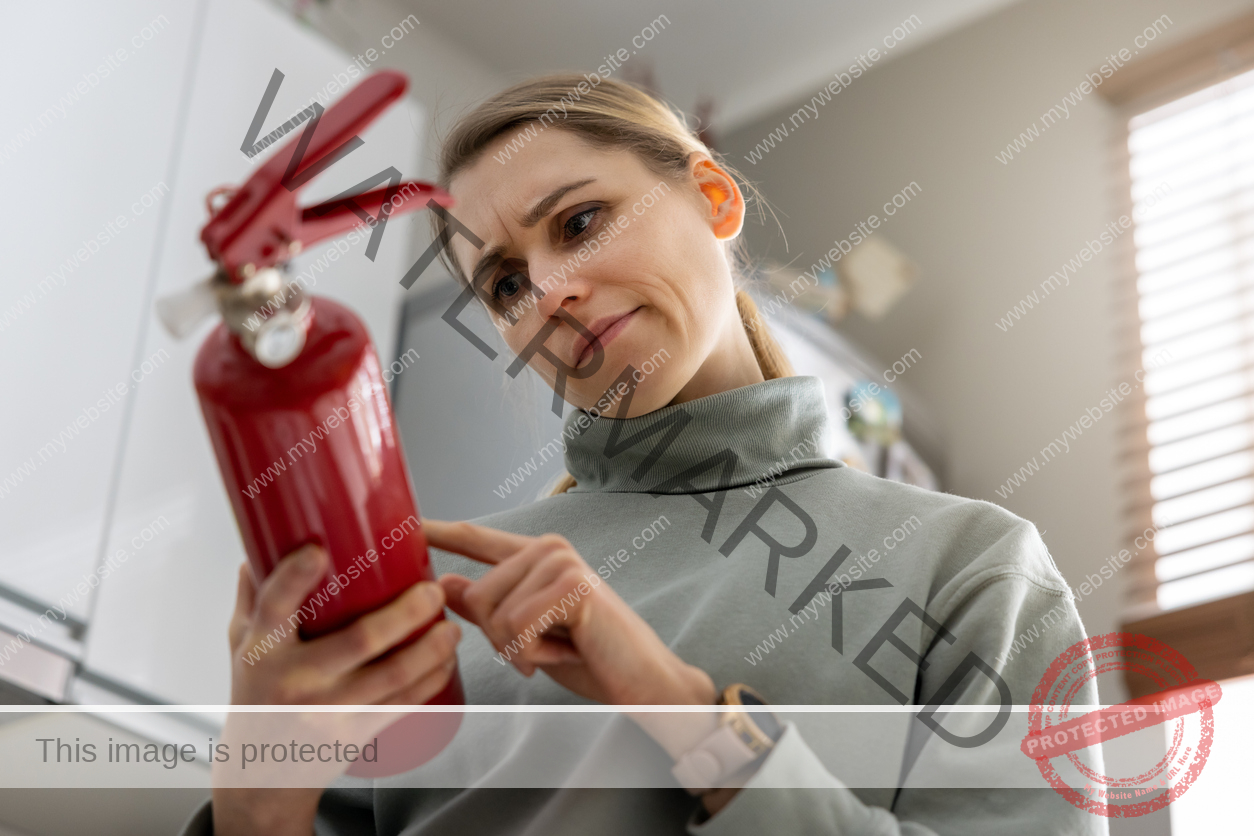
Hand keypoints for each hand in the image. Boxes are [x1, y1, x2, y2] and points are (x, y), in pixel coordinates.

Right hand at [212, 544, 460, 835]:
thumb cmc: (255, 696)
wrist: (260, 775)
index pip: (273, 607)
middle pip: (358, 640)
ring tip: (450, 627)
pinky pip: (401, 703)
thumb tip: (262, 543)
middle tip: (431, 590)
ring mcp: (326, 711)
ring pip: (392, 675)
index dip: (294, 578)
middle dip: (404, 613)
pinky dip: (430, 679)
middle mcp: (294, 680)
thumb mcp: (241, 645)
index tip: (317, 550)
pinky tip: (445, 660)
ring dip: (430, 648)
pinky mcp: (353, 734)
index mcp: (262, 650)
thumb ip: (254, 596)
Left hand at [426, 519, 713, 706]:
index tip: (404, 522)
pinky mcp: (571, 585)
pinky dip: (534, 654)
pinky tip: (566, 651)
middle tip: (540, 649)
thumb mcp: (526, 636)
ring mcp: (561, 562)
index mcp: (536, 556)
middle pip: (476, 594)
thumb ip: (487, 609)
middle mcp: (549, 548)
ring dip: (518, 649)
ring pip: (493, 613)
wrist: (643, 681)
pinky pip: (517, 627)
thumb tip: (443, 583)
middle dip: (498, 638)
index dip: (438, 530)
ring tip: (558, 648)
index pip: (477, 539)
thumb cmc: (589, 657)